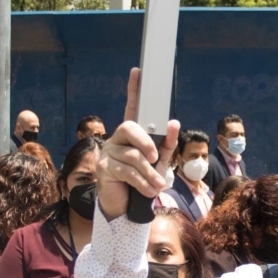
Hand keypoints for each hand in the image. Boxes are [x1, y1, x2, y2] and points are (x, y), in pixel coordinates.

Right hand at [96, 69, 177, 220]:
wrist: (126, 206)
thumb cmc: (144, 180)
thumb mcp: (160, 163)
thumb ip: (167, 144)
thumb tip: (173, 122)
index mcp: (132, 134)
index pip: (132, 107)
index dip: (134, 89)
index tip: (138, 71)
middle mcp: (118, 138)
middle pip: (130, 128)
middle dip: (146, 143)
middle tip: (155, 158)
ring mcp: (109, 152)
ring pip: (133, 156)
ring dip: (150, 173)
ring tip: (158, 185)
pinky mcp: (104, 168)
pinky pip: (128, 171)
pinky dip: (143, 183)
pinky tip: (149, 191)